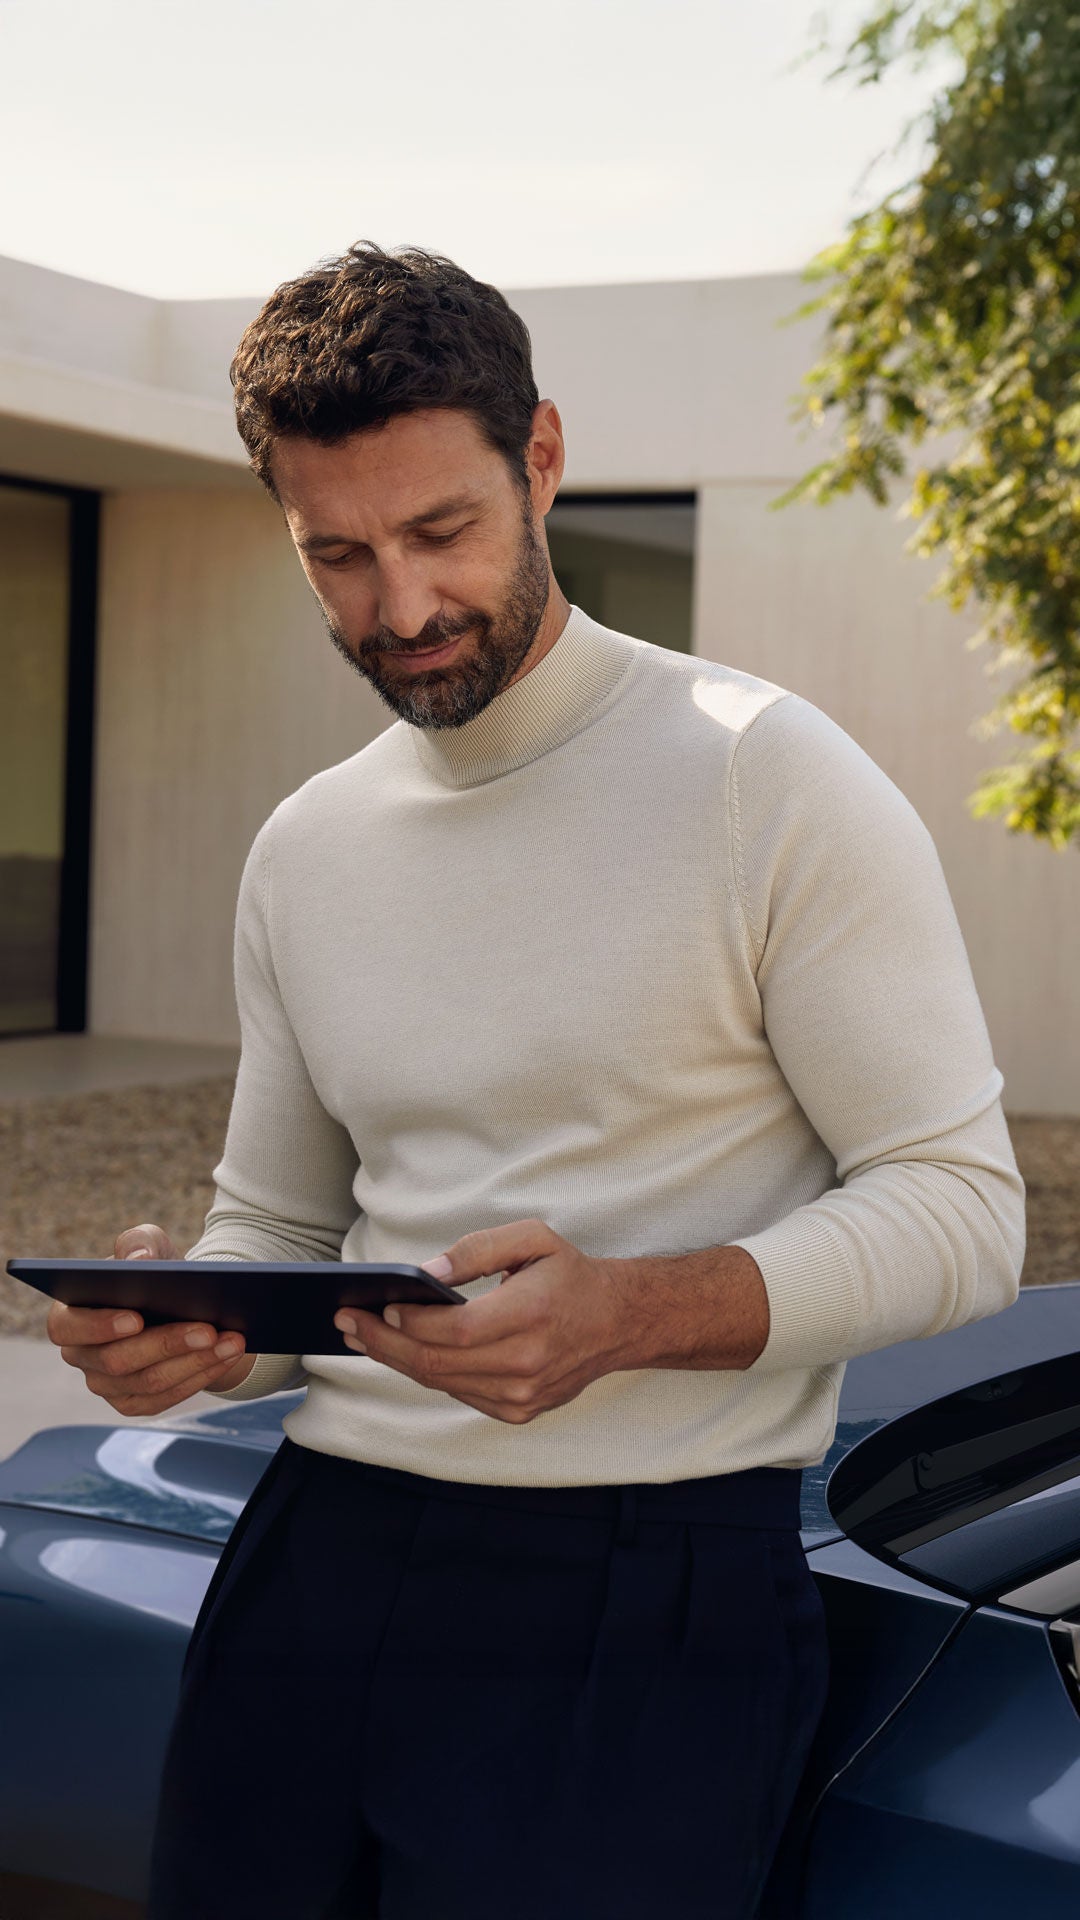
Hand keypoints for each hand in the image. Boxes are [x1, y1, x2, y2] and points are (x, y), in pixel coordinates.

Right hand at [46, 1222, 256, 1414]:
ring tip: (231, 1341)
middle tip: (207, 1329)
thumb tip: (139, 1258)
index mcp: (70, 1315)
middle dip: (167, 1344)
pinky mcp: (134, 1403)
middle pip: (117, 1360)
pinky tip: (226, 1357)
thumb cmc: (155, 1273)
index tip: (136, 1318)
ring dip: (195, 1361)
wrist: (181, 1304)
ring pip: (149, 1381)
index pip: (67, 1327)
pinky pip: (166, 1398)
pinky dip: (201, 1376)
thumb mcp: (149, 1246)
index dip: (98, 1326)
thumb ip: (138, 1243)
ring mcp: (106, 1385)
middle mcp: (81, 1356)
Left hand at [333, 1219, 631, 1424]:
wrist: (616, 1322)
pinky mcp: (518, 1410)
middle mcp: (527, 1363)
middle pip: (437, 1362)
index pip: (455, 1329)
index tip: (376, 1304)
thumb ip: (477, 1250)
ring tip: (362, 1335)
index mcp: (531, 1315)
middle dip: (383, 1342)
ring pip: (442, 1382)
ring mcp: (522, 1394)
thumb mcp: (533, 1239)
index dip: (411, 1321)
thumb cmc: (570, 1275)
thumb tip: (426, 1272)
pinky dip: (429, 1372)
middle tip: (346, 1322)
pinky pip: (459, 1393)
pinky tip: (403, 1351)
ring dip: (397, 1359)